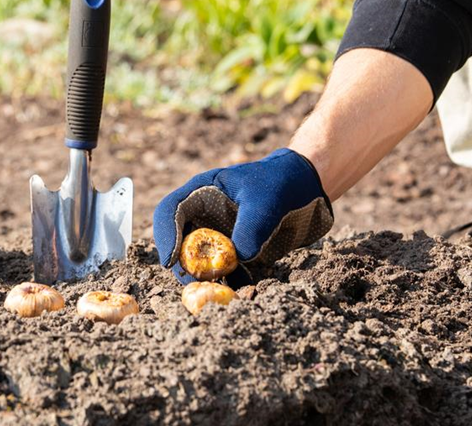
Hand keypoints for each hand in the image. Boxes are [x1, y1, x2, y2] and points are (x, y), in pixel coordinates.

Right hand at [152, 148, 331, 286]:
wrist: (305, 188)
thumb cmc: (280, 182)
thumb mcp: (265, 200)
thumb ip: (251, 226)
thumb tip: (238, 257)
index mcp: (201, 191)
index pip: (170, 211)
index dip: (165, 234)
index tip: (171, 260)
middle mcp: (203, 214)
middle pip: (177, 240)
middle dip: (181, 263)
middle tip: (193, 282)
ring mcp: (217, 234)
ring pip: (196, 259)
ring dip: (202, 276)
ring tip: (216, 289)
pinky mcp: (233, 252)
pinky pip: (221, 270)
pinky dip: (225, 282)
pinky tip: (238, 288)